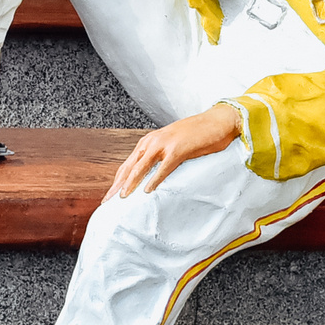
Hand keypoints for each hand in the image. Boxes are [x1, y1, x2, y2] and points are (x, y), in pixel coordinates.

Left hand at [107, 104, 243, 199]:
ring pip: (141, 167)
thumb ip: (160, 158)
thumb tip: (151, 178)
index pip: (128, 164)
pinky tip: (148, 190)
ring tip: (122, 198)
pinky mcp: (178, 149)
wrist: (217, 121)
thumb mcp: (172, 146)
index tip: (109, 197)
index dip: (117, 181)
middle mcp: (152, 142)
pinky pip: (164, 167)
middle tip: (107, 202)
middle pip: (129, 167)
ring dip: (130, 183)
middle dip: (117, 186)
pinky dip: (155, 179)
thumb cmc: (196, 136)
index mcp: (149, 142)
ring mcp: (164, 144)